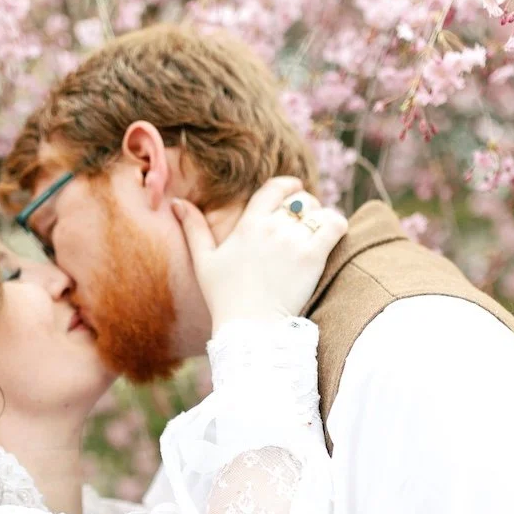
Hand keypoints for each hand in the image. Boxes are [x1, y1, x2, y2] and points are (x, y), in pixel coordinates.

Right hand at [172, 176, 347, 330]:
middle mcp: (272, 227)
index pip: (275, 188)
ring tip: (317, 232)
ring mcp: (293, 241)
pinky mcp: (313, 257)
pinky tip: (331, 236)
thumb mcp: (203, 261)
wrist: (249, 327)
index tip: (293, 189)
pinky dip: (337, 225)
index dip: (287, 185)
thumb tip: (177, 202)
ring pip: (318, 211)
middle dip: (304, 207)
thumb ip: (193, 228)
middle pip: (299, 200)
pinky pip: (336, 225)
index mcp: (248, 224)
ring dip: (320, 218)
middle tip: (305, 222)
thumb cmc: (224, 297)